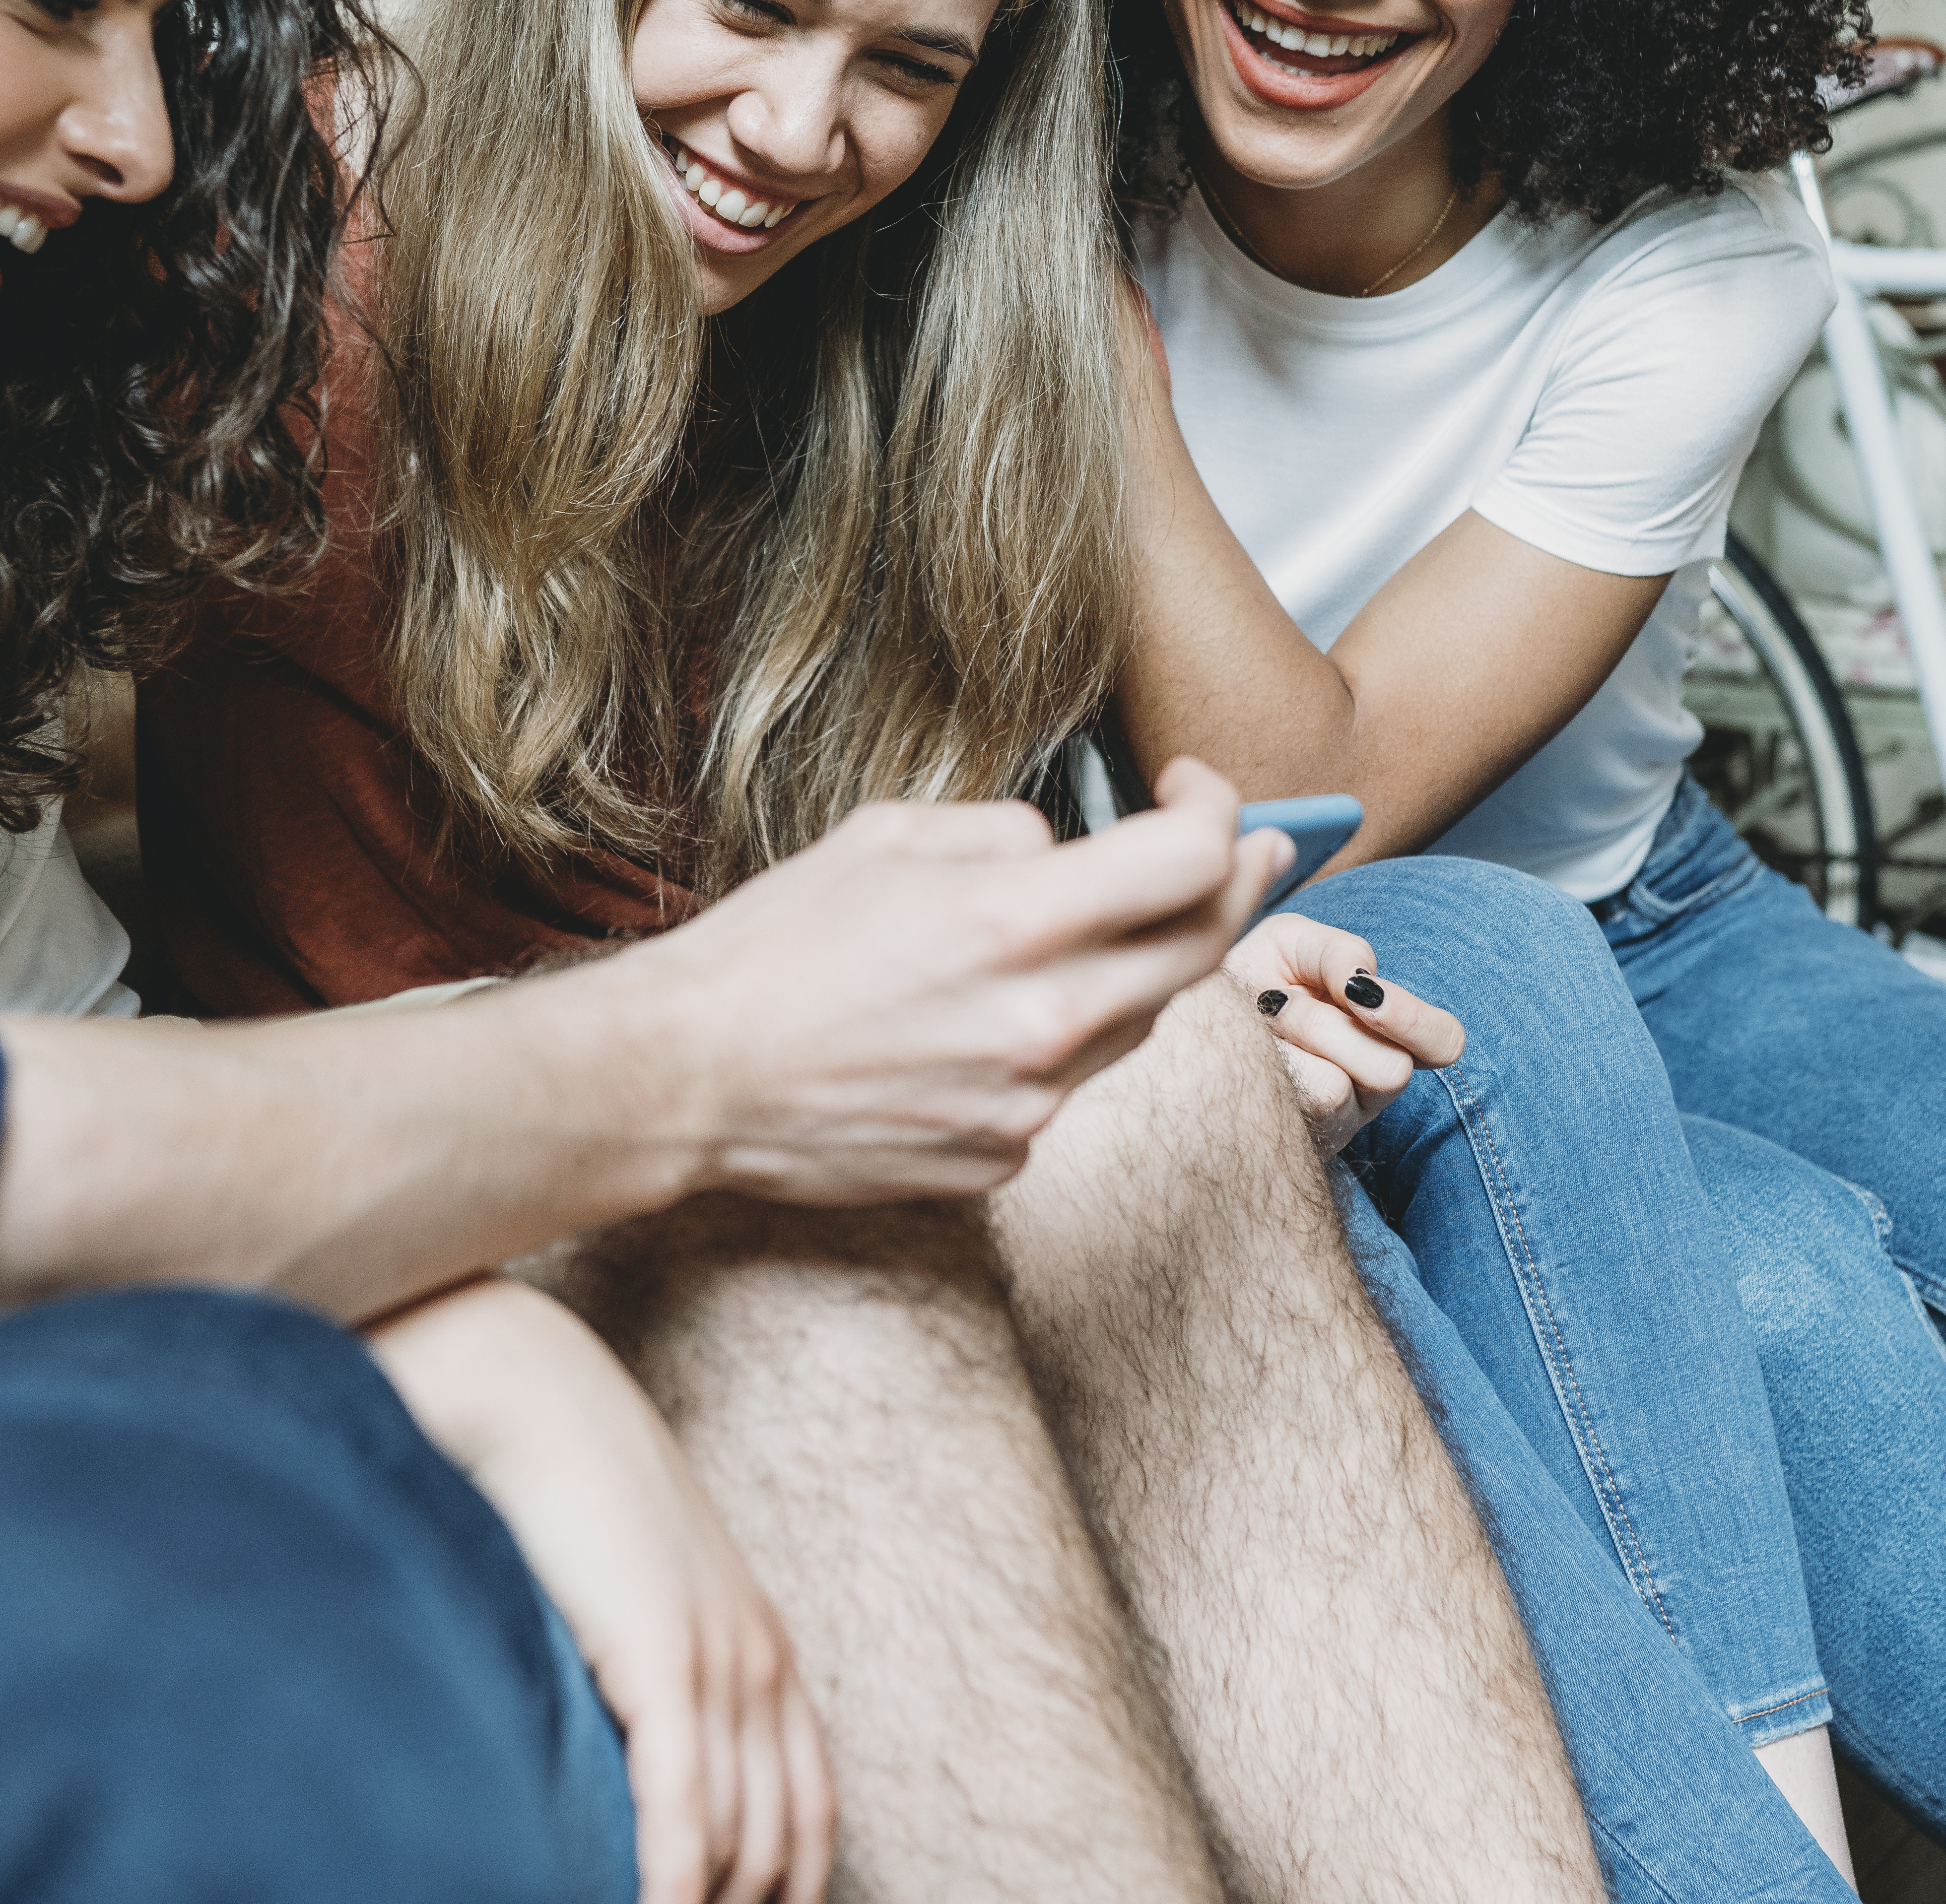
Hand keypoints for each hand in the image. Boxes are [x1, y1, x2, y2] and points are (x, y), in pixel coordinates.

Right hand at [364, 1280, 830, 1903]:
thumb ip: (646, 1672)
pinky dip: (672, 1888)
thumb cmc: (564, 1496)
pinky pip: (685, 1813)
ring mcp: (721, 1665)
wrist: (537, 1400)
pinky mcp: (665, 1663)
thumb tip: (619, 1754)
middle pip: (777, 1848)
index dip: (784, 1892)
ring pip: (736, 1845)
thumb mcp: (634, 1597)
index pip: (808, 1816)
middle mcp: (761, 1666)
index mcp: (762, 1655)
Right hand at [624, 757, 1281, 1203]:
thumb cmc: (773, 946)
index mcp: (1013, 921)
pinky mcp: (1004, 1156)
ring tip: (1102, 927)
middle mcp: (1042, 1018)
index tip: (1199, 789)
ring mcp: (1030, 1100)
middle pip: (1203, 945)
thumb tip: (1070, 851)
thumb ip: (1005, 835)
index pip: (1188, 860)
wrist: (690, 1077)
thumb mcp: (887, 836)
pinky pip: (1068, 1084)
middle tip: (1255, 846)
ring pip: (1143, 1019)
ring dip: (1147, 964)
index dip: (1218, 809)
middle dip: (1240, 881)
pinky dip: (1058, 1040)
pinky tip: (988, 1020)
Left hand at [1221, 911, 1464, 1155]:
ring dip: (1286, 1045)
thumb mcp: (1293, 943)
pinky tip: (1240, 1060)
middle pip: (1391, 1068)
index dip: (1411, 1020)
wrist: (1181, 1024)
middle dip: (1325, 1023)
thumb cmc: (1249, 979)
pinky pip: (1288, 1107)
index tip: (1358, 992)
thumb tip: (1362, 983)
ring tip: (1253, 1030)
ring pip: (1337, 1088)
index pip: (1443, 1043)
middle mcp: (1369, 1088)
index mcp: (1386, 1036)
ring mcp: (1333, 1127)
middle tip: (1277, 1004)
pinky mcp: (1293, 1146)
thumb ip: (1339, 952)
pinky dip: (1262, 1068)